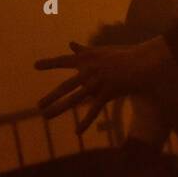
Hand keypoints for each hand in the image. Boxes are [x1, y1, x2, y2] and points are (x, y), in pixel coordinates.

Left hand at [36, 36, 174, 134]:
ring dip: (60, 108)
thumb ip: (83, 50)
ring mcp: (98, 82)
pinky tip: (77, 132)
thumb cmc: (123, 56)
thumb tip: (70, 44)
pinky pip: (94, 110)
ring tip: (46, 116)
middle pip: (66, 86)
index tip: (35, 66)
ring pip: (75, 99)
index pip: (64, 61)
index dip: (49, 63)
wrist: (142, 62)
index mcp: (87, 59)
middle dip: (51, 96)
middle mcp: (89, 71)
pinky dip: (86, 122)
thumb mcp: (100, 51)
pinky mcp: (108, 92)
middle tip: (38, 105)